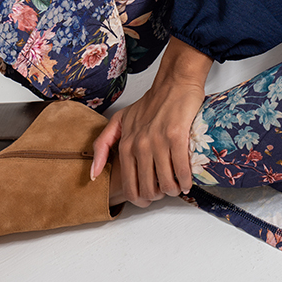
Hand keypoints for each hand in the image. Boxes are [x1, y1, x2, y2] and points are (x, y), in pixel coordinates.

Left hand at [90, 38, 211, 206]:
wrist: (174, 82)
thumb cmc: (151, 103)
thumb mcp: (120, 120)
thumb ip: (102, 145)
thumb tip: (94, 175)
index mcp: (126, 144)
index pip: (130, 187)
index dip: (141, 198)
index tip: (150, 196)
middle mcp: (140, 145)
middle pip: (148, 189)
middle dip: (158, 197)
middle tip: (165, 191)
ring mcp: (158, 141)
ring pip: (167, 183)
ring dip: (174, 190)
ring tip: (178, 185)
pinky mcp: (177, 136)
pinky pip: (182, 169)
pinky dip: (186, 180)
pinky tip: (188, 179)